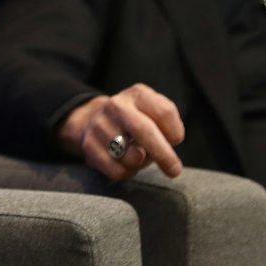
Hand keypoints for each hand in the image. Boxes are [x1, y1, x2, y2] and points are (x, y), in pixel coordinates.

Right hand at [57, 84, 184, 180]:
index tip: (176, 140)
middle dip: (163, 154)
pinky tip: (124, 161)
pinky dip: (127, 172)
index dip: (175, 132)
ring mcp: (100, 125)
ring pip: (132, 157)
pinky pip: (118, 171)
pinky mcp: (89, 146)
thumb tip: (168, 145)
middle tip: (174, 170)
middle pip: (144, 131)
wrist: (95, 119)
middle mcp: (116, 106)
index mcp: (137, 94)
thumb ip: (166, 122)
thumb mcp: (152, 110)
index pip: (164, 112)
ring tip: (137, 154)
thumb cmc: (135, 119)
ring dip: (142, 163)